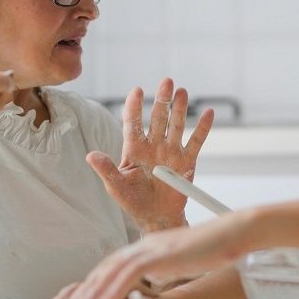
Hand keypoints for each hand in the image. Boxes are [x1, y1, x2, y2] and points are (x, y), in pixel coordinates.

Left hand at [46, 213, 253, 298]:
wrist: (232, 233)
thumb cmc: (214, 248)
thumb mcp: (181, 260)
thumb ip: (163, 267)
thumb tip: (153, 279)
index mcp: (148, 246)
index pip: (113, 265)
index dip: (94, 285)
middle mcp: (144, 245)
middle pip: (105, 268)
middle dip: (84, 292)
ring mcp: (150, 248)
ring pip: (110, 272)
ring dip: (91, 295)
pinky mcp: (159, 255)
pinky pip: (127, 275)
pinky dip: (111, 291)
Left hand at [87, 77, 213, 232]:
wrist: (157, 216)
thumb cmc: (133, 201)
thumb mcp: (116, 186)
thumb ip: (106, 170)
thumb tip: (90, 155)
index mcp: (134, 149)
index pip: (133, 123)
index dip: (134, 107)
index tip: (137, 90)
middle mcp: (153, 146)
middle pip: (158, 118)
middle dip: (162, 100)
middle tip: (166, 81)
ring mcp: (171, 152)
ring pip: (176, 125)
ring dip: (179, 109)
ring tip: (182, 92)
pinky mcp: (187, 162)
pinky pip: (196, 142)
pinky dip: (202, 128)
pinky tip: (208, 113)